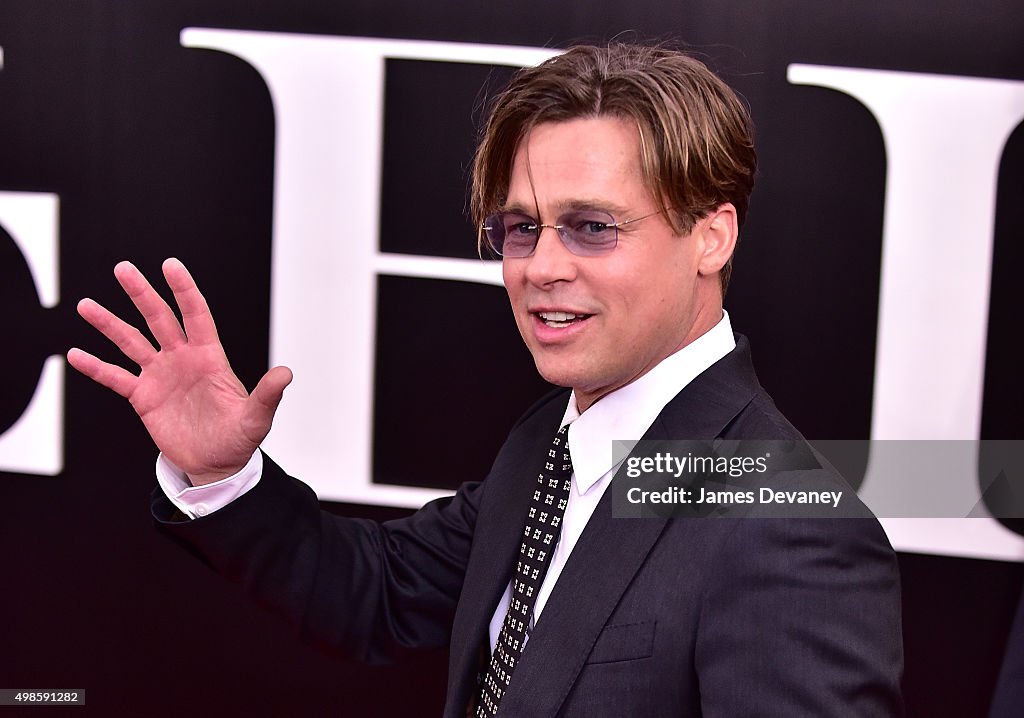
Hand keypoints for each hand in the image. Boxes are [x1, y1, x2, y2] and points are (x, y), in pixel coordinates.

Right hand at [67, 258, 291, 484]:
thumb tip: (286, 373)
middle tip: (122, 269)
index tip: (170, 265)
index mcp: (209, 357)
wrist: (217, 463)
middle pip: (159, 319)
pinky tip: (74, 353)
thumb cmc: (239, 438)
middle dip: (141, 294)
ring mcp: (161, 375)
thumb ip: (267, 395)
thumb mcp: (256, 419)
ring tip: (85, 305)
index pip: (195, 315)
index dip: (184, 290)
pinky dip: (96, 367)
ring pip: (131, 342)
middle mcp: (183, 359)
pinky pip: (115, 378)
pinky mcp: (143, 397)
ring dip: (108, 324)